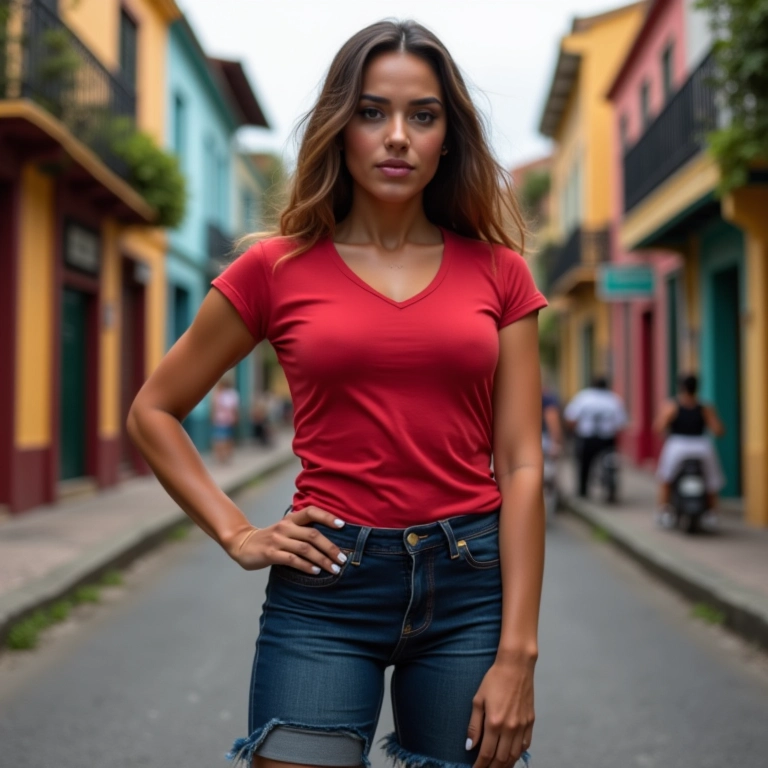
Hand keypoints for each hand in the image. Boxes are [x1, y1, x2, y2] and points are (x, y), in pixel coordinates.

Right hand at [223, 506, 347, 573]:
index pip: (311, 512)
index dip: (327, 517)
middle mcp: (285, 527)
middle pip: (313, 535)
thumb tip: (332, 540)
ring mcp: (278, 540)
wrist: (243, 544)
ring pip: (305, 549)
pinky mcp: (270, 553)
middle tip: (343, 559)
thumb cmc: (272, 538)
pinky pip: (292, 560)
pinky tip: (316, 571)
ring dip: (322, 560)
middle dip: (330, 548)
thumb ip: (303, 530)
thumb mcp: (287, 529)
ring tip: (335, 569)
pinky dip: (306, 566)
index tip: (342, 525)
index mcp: (291, 519)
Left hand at [467, 657, 534, 767]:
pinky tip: (511, 756)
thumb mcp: (478, 700)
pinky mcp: (530, 722)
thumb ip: (474, 726)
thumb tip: (469, 747)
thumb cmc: (494, 679)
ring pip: (514, 755)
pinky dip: (518, 754)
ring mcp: (522, 726)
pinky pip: (525, 745)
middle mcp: (510, 728)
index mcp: (495, 722)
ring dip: (505, 765)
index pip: (486, 753)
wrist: (516, 666)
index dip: (480, 766)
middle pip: (501, 759)